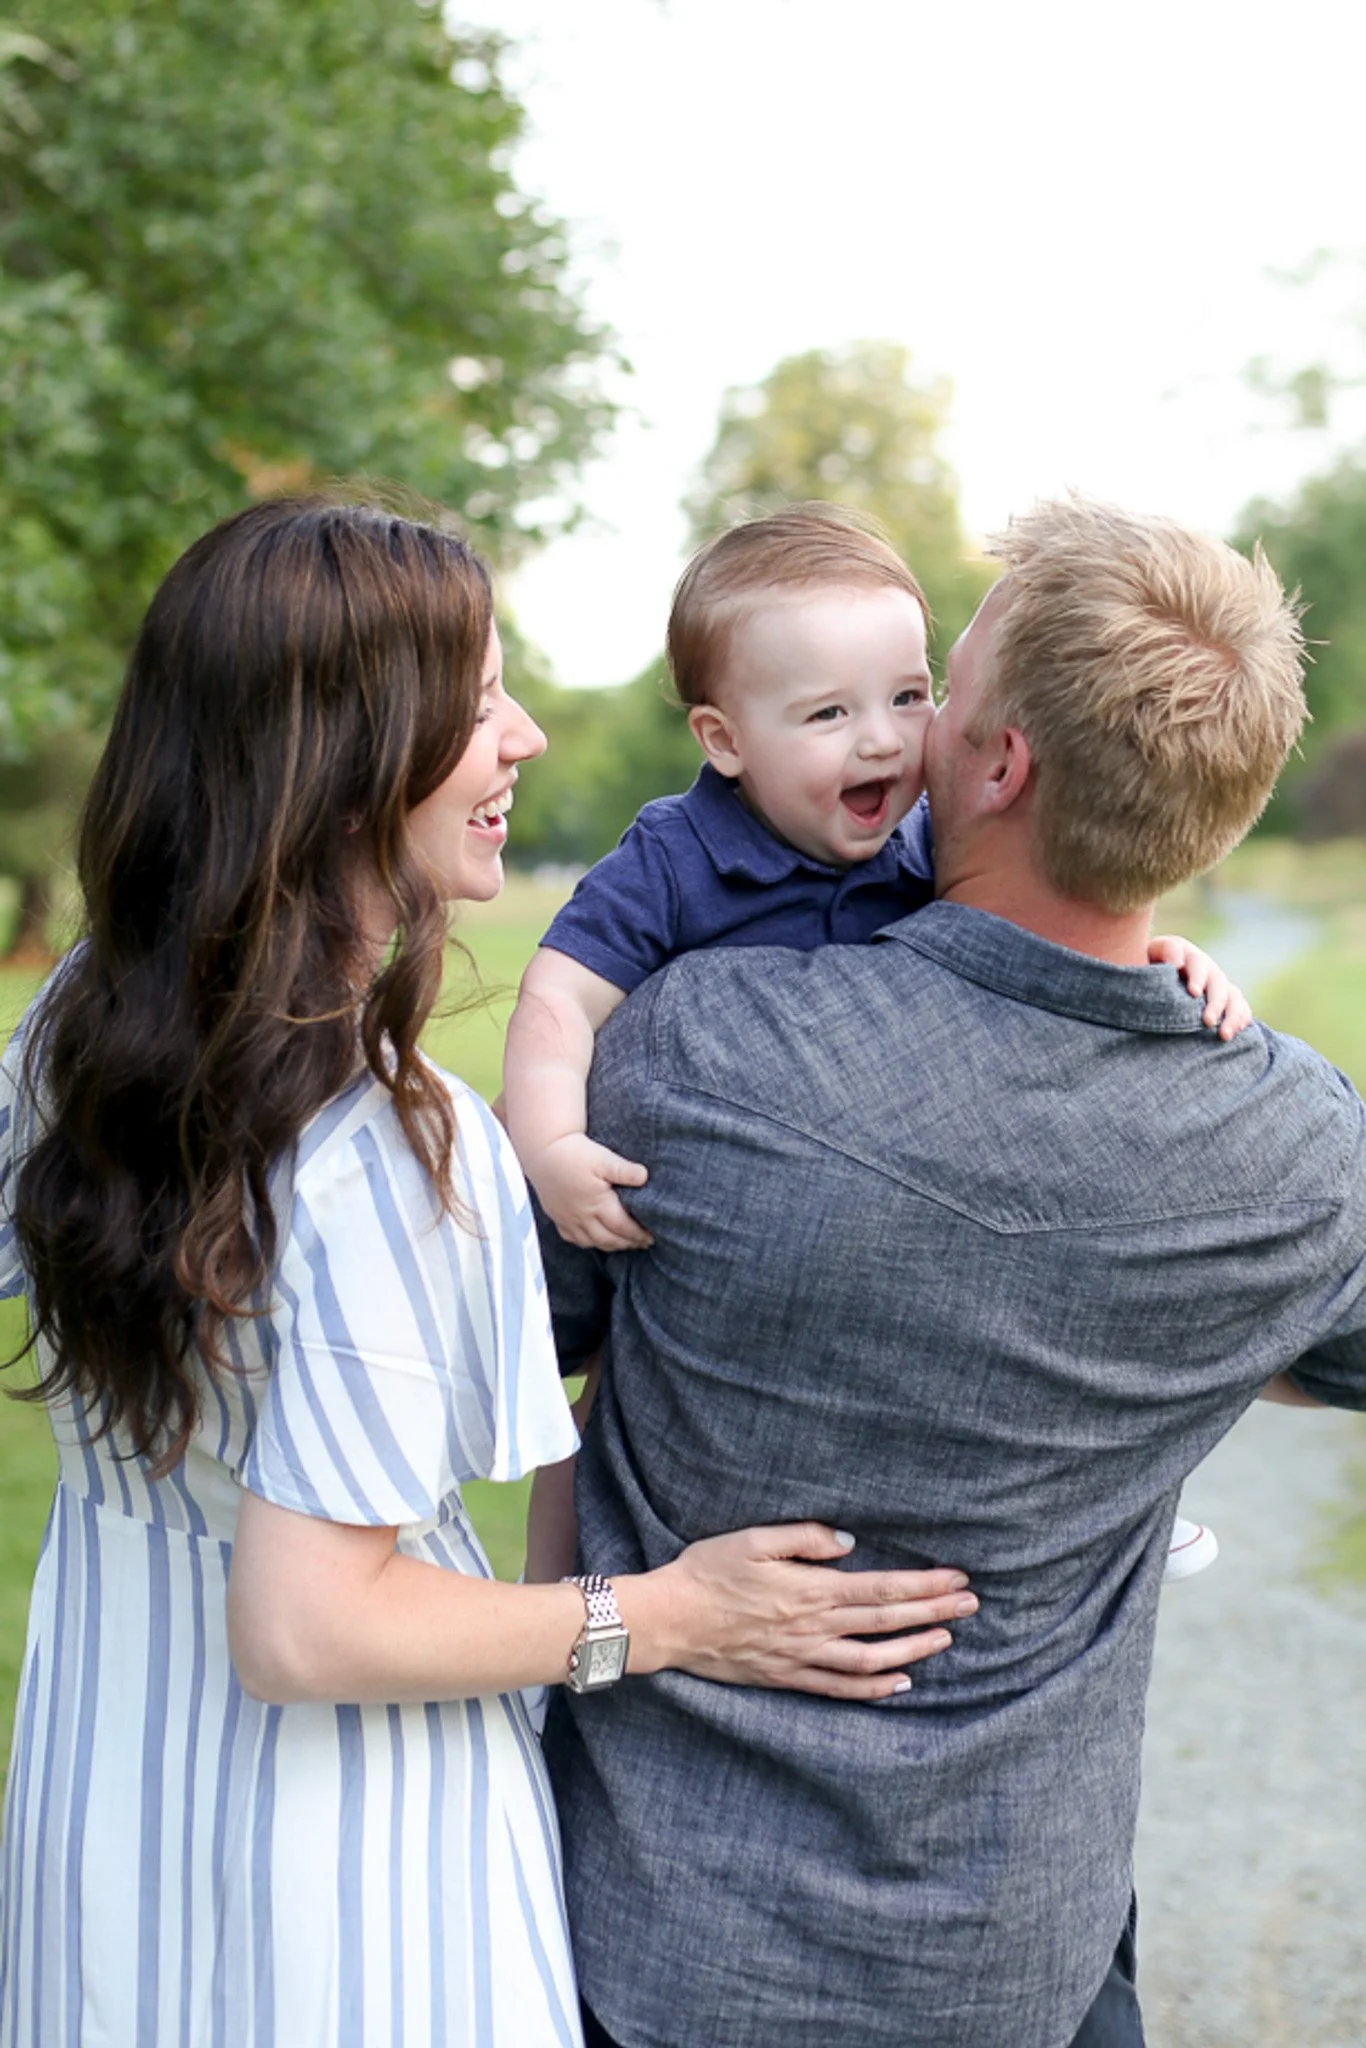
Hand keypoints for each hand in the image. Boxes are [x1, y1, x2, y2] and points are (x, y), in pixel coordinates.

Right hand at [532, 1132, 652, 1250]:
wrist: (543, 1150)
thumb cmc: (575, 1153)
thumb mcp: (604, 1157)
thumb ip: (625, 1170)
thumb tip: (645, 1177)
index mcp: (597, 1203)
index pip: (622, 1227)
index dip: (638, 1234)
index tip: (651, 1237)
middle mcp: (582, 1216)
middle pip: (609, 1240)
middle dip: (628, 1244)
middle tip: (643, 1243)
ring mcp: (567, 1219)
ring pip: (592, 1242)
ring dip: (611, 1245)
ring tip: (625, 1243)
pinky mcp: (557, 1217)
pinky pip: (573, 1239)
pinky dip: (588, 1243)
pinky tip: (596, 1239)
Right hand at [619, 1523, 975, 1700]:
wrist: (669, 1621)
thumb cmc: (707, 1572)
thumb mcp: (751, 1539)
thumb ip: (803, 1538)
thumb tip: (849, 1543)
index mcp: (809, 1590)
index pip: (881, 1588)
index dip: (923, 1585)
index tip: (958, 1580)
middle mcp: (814, 1628)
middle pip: (886, 1623)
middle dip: (933, 1613)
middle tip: (971, 1605)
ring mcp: (802, 1657)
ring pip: (872, 1661)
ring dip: (914, 1651)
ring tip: (945, 1640)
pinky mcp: (787, 1677)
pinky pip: (840, 1688)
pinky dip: (874, 1690)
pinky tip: (899, 1684)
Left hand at [1148, 934, 1251, 1039]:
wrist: (1150, 974)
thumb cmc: (1147, 964)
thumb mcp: (1151, 953)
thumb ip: (1165, 953)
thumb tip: (1177, 963)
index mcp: (1187, 954)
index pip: (1196, 964)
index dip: (1197, 977)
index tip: (1194, 993)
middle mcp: (1206, 968)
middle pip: (1217, 983)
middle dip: (1215, 1003)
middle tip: (1208, 1022)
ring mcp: (1217, 983)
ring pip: (1232, 996)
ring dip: (1231, 1015)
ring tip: (1224, 1035)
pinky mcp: (1225, 997)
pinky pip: (1240, 1006)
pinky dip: (1241, 1017)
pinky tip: (1236, 1031)